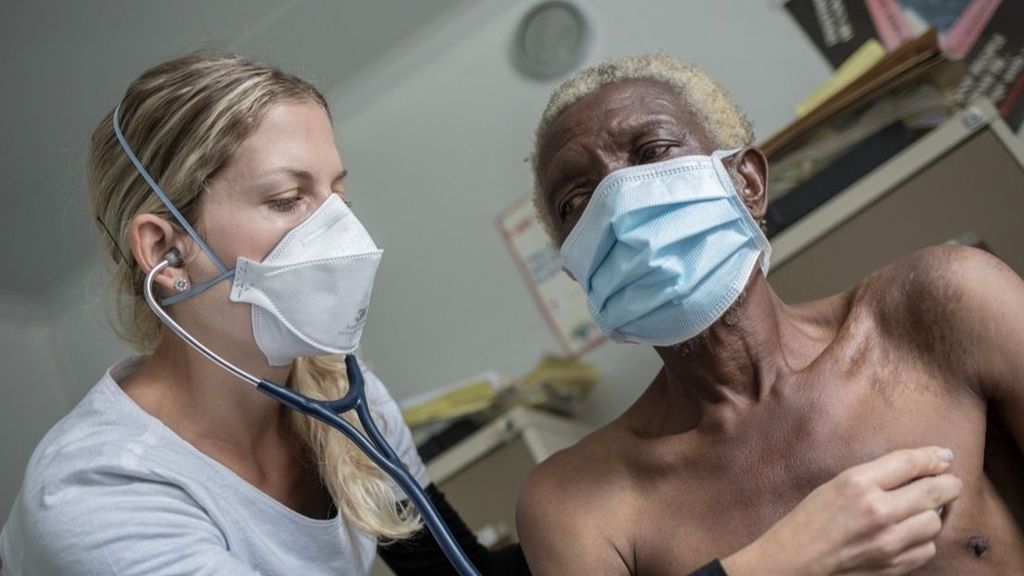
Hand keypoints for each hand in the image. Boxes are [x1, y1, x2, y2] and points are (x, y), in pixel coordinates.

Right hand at [721, 446, 961, 575]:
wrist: (794, 562)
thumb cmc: (809, 520)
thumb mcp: (835, 485)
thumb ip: (875, 476)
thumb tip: (918, 467)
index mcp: (858, 483)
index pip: (910, 462)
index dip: (934, 456)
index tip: (945, 456)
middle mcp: (878, 511)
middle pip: (934, 491)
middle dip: (949, 484)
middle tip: (949, 482)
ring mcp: (889, 542)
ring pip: (935, 522)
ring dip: (932, 514)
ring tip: (920, 510)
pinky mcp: (894, 566)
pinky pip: (927, 549)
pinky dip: (923, 539)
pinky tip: (908, 534)